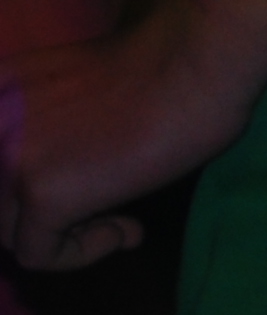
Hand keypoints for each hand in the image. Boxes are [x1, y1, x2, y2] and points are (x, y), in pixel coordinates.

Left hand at [0, 0, 252, 272]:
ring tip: (123, 222)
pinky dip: (83, 253)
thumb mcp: (74, 86)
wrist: (199, 59)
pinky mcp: (44, 192)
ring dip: (69, 236)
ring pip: (11, 234)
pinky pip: (40, 255)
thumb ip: (45, 121)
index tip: (89, 182)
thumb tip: (56, 170)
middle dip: (47, 215)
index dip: (33, 185)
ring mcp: (9, 159)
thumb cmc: (167, 59)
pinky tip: (128, 231)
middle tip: (106, 210)